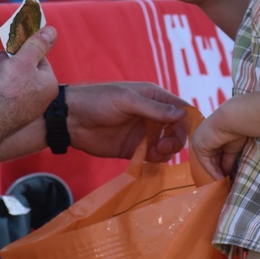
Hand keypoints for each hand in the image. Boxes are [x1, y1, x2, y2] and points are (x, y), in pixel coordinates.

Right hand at [0, 27, 59, 127]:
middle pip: (17, 68)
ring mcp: (18, 107)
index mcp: (47, 85)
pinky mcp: (1, 114)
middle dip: (1, 63)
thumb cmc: (10, 88)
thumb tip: (52, 30)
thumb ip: (37, 43)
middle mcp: (36, 98)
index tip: (12, 48)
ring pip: (1, 79)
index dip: (23, 51)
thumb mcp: (24, 59)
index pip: (38, 59)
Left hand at [67, 82, 187, 161]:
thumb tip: (182, 115)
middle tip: (163, 147)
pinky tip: (147, 159)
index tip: (188, 135)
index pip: (181, 109)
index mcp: (154, 98)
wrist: (71, 119)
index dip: (188, 122)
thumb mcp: (126, 100)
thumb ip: (154, 108)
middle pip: (177, 130)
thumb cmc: (97, 101)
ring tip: (154, 153)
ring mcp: (143, 133)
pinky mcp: (134, 149)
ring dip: (167, 151)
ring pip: (167, 145)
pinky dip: (156, 160)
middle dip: (176, 140)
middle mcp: (152, 115)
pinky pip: (153, 157)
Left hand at [190, 109, 247, 179]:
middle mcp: (202, 139)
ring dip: (218, 174)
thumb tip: (227, 175)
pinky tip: (223, 180)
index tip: (230, 177)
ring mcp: (198, 142)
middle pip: (211, 160)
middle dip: (220, 172)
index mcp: (210, 136)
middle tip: (228, 184)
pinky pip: (207, 163)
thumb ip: (227, 161)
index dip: (223, 167)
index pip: (215, 155)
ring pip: (209, 163)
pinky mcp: (198, 147)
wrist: (234, 119)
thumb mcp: (232, 149)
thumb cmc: (238, 129)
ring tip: (226, 185)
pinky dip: (215, 173)